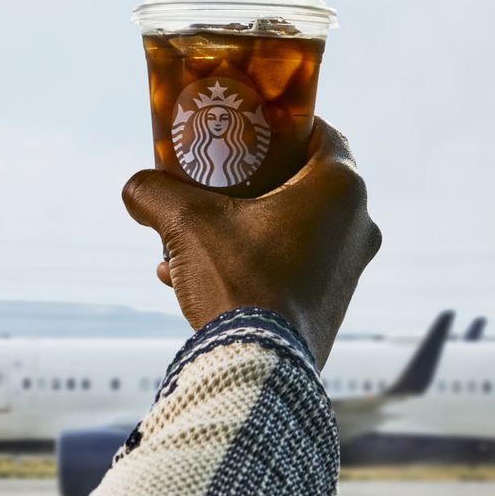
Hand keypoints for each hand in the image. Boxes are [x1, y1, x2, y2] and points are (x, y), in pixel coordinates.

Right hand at [122, 119, 380, 366]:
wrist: (260, 370)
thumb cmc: (237, 283)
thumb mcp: (186, 223)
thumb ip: (155, 192)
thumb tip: (135, 187)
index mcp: (342, 188)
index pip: (321, 132)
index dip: (281, 125)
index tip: (246, 130)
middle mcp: (358, 225)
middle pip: (300, 183)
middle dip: (249, 183)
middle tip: (210, 182)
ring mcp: (350, 268)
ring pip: (290, 228)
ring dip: (240, 228)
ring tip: (186, 241)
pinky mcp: (333, 304)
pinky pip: (290, 266)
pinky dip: (250, 263)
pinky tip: (191, 278)